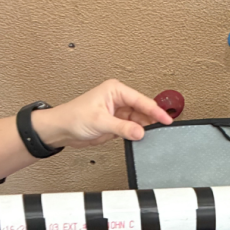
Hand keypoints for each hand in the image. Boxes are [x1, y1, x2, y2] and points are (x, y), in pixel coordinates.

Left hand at [32, 79, 171, 149]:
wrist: (62, 130)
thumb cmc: (74, 116)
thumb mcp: (100, 121)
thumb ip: (122, 128)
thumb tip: (140, 132)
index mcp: (115, 90)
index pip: (141, 100)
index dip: (155, 110)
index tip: (166, 119)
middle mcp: (119, 100)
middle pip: (143, 110)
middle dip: (152, 120)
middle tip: (163, 129)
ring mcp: (119, 113)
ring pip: (140, 121)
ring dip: (146, 128)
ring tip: (153, 136)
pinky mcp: (117, 125)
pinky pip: (133, 129)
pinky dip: (139, 135)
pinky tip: (143, 139)